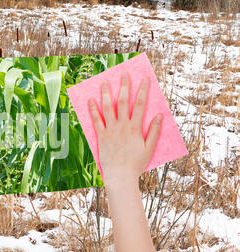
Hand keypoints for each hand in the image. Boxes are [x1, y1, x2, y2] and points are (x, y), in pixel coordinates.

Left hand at [88, 72, 162, 186]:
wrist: (120, 176)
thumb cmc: (136, 164)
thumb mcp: (149, 148)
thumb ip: (154, 132)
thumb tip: (160, 116)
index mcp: (135, 128)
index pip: (140, 105)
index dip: (143, 90)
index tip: (145, 79)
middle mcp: (122, 126)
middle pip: (123, 102)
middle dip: (124, 87)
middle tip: (124, 74)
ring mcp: (110, 130)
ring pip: (107, 108)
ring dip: (106, 94)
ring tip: (104, 82)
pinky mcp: (101, 136)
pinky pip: (96, 120)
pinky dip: (93, 109)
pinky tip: (91, 100)